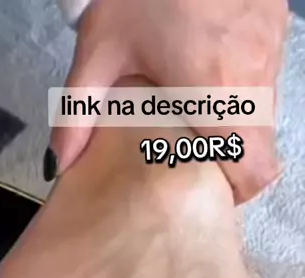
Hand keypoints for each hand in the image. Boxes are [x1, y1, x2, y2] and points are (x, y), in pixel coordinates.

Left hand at [48, 0, 288, 203]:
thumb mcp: (101, 47)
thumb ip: (79, 111)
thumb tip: (61, 164)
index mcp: (215, 96)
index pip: (252, 170)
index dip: (235, 190)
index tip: (208, 188)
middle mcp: (253, 81)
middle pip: (263, 149)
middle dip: (233, 161)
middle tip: (195, 157)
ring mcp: (269, 53)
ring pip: (265, 114)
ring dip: (236, 125)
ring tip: (196, 115)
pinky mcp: (275, 28)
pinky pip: (265, 78)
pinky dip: (242, 90)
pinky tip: (208, 74)